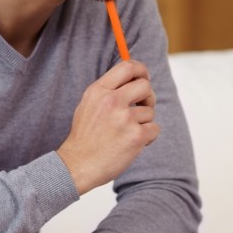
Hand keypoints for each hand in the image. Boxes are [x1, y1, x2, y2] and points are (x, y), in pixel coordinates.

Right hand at [57, 60, 158, 193]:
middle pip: (145, 86)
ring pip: (150, 112)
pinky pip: (154, 129)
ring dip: (144, 123)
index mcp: (99, 90)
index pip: (128, 67)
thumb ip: (108, 90)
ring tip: (127, 134)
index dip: (141, 70)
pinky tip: (133, 144)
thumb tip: (134, 77)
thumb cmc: (85, 137)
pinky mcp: (136, 136)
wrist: (77, 165)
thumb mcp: (89, 104)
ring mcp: (124, 118)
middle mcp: (112, 101)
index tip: (145, 78)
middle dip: (148, 97)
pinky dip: (148, 137)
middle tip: (143, 107)